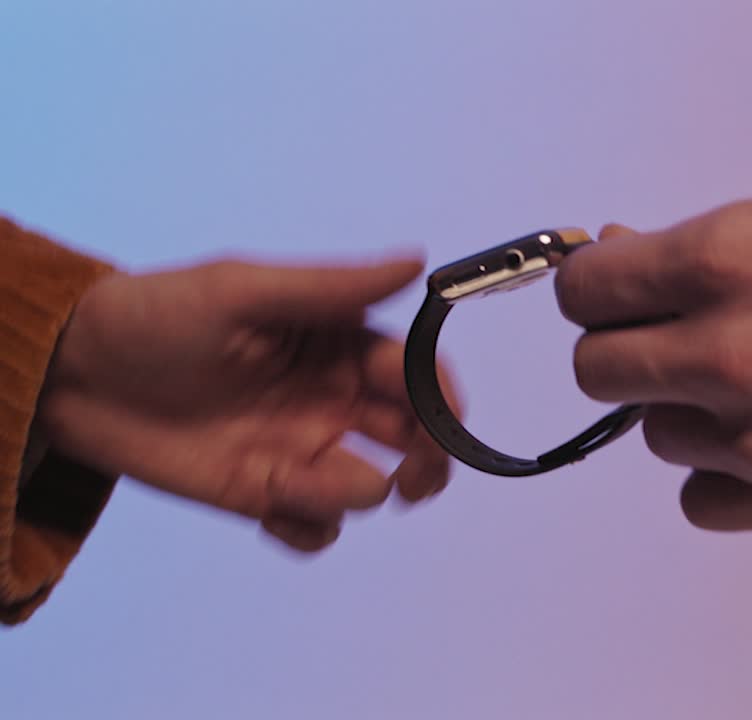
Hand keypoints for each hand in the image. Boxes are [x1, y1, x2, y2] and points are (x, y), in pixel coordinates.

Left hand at [36, 257, 459, 550]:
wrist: (74, 375)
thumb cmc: (158, 316)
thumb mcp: (244, 290)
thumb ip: (333, 288)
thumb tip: (416, 264)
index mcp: (338, 344)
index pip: (414, 371)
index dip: (439, 393)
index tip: (445, 414)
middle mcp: (332, 399)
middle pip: (413, 436)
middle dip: (426, 458)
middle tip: (410, 475)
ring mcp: (301, 450)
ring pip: (370, 488)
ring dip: (349, 493)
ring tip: (286, 479)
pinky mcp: (266, 495)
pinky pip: (317, 527)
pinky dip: (309, 528)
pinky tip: (272, 511)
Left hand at [555, 188, 751, 530]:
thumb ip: (706, 246)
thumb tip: (619, 254)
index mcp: (727, 259)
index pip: (590, 287)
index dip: (595, 287)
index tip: (611, 289)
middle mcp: (725, 350)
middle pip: (597, 369)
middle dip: (624, 351)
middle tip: (668, 340)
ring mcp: (751, 434)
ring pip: (654, 434)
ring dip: (686, 411)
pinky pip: (699, 499)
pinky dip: (720, 476)